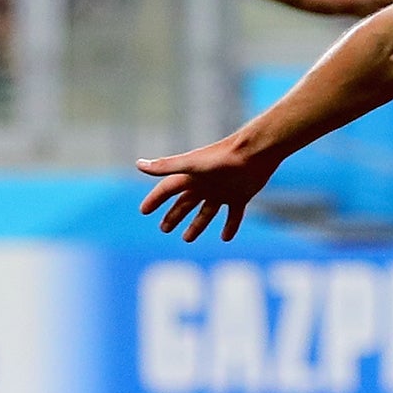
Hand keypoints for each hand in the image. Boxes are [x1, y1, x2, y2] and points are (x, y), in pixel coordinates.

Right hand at [137, 134, 279, 241]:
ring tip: (187, 239)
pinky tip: (225, 238)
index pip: (167, 189)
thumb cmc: (221, 158)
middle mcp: (205, 184)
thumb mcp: (191, 165)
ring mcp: (223, 191)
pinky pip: (233, 215)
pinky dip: (230, 226)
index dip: (155, 199)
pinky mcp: (240, 196)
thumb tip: (138, 164)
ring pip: (206, 212)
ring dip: (197, 225)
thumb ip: (166, 167)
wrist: (255, 153)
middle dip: (174, 215)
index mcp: (191, 176)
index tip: (144, 211)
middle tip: (164, 229)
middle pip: (185, 203)